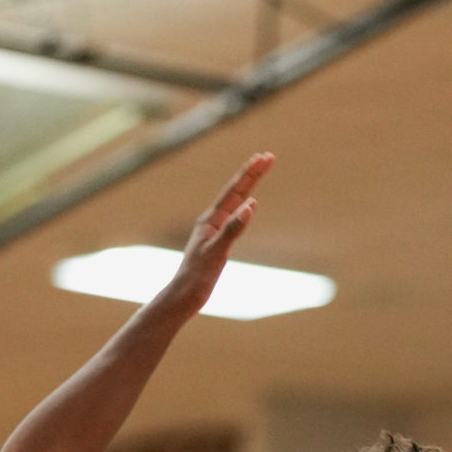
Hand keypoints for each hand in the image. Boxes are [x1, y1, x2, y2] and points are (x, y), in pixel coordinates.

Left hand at [163, 152, 273, 315]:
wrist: (184, 295)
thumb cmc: (198, 276)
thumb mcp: (216, 253)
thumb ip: (232, 229)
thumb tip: (250, 205)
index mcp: (211, 219)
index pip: (235, 191)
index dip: (250, 173)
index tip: (264, 157)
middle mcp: (212, 220)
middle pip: (235, 191)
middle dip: (252, 173)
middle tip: (268, 157)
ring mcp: (214, 229)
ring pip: (234, 201)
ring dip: (247, 185)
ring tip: (258, 171)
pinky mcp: (216, 240)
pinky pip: (233, 216)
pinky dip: (242, 205)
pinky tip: (246, 204)